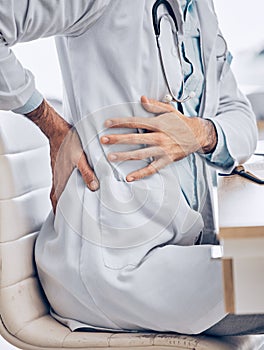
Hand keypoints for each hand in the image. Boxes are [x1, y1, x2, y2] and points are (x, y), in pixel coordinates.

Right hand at [26, 100, 98, 211]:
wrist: (57, 128)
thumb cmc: (67, 141)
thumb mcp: (79, 158)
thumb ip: (86, 172)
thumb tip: (94, 187)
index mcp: (60, 177)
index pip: (55, 199)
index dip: (56, 211)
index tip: (58, 221)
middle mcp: (57, 175)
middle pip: (56, 195)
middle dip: (60, 206)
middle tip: (65, 215)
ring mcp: (58, 169)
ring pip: (59, 187)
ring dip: (63, 196)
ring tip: (71, 202)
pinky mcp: (60, 163)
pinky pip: (61, 179)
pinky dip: (65, 185)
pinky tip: (72, 183)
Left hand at [100, 96, 216, 181]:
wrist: (198, 135)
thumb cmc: (181, 122)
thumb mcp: (170, 110)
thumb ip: (155, 105)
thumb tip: (142, 99)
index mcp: (158, 124)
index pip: (135, 122)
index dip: (120, 122)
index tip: (107, 124)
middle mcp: (159, 137)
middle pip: (134, 138)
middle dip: (118, 139)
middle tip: (103, 140)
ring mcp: (163, 150)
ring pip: (140, 154)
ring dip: (124, 156)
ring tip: (110, 157)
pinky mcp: (167, 160)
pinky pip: (151, 169)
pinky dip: (140, 174)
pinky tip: (129, 177)